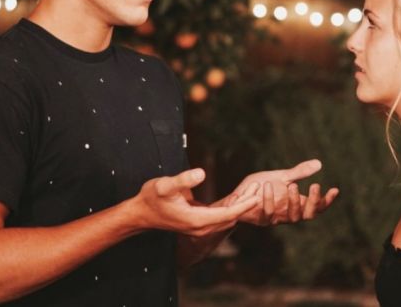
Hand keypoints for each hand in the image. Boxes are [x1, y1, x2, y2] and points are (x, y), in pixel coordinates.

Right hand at [135, 168, 258, 236]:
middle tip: (259, 187)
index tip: (257, 195)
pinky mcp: (198, 224)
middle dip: (246, 204)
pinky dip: (231, 209)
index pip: (228, 215)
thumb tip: (202, 172)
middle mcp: (200, 227)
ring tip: (252, 190)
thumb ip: (183, 179)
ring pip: (226, 219)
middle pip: (230, 218)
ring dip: (239, 206)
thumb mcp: (165, 185)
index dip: (244, 205)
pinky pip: (220, 218)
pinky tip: (238, 197)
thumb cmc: (151, 197)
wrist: (141, 213)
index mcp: (196, 220)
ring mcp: (199, 227)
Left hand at [230, 159, 338, 225]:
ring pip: (291, 217)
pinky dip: (268, 199)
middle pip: (308, 215)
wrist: (237, 197)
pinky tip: (267, 185)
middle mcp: (288, 214)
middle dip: (313, 201)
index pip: (316, 207)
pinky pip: (267, 213)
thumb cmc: (261, 187)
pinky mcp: (260, 219)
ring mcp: (276, 218)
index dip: (326, 201)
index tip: (335, 189)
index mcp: (296, 204)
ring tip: (292, 185)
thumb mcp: (282, 177)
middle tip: (315, 185)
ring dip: (294, 202)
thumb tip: (319, 163)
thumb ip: (299, 173)